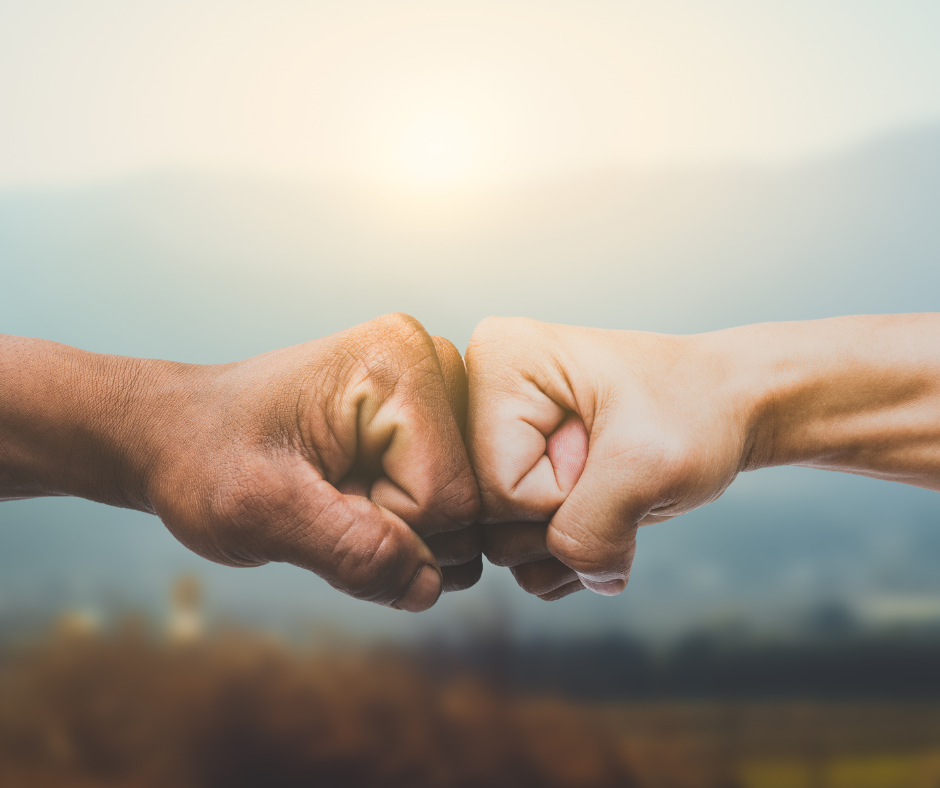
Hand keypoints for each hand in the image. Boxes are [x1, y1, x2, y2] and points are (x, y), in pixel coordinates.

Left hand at [125, 314, 479, 610]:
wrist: (180, 432)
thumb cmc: (205, 457)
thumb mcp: (261, 512)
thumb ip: (350, 552)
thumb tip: (430, 587)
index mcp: (401, 363)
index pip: (448, 498)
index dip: (385, 529)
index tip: (320, 502)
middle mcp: (433, 364)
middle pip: (467, 503)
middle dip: (398, 530)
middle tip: (327, 497)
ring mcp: (435, 390)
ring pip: (464, 511)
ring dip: (400, 529)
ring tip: (338, 493)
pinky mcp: (428, 420)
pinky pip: (450, 503)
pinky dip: (404, 521)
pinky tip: (357, 491)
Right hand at [466, 317, 751, 599]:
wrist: (725, 408)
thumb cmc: (694, 410)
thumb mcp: (649, 466)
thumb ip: (592, 532)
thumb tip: (581, 578)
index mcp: (498, 363)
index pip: (495, 485)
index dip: (561, 495)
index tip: (607, 451)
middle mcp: (482, 396)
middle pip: (489, 517)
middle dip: (565, 518)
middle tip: (613, 470)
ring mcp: (496, 441)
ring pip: (501, 543)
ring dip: (572, 542)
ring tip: (614, 489)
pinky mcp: (516, 475)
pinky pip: (520, 554)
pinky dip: (572, 554)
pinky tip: (607, 512)